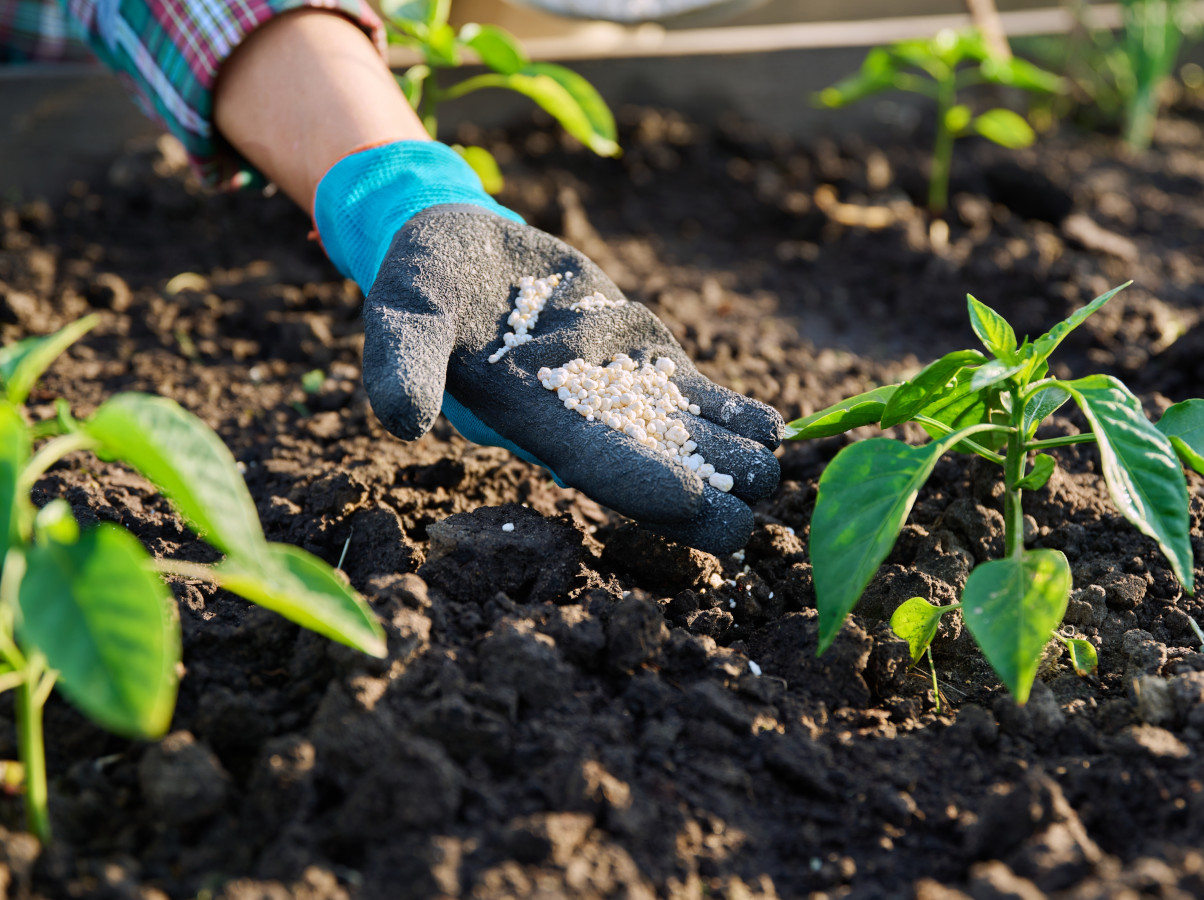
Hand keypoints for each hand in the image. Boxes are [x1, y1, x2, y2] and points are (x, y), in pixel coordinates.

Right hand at [362, 204, 781, 553]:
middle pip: (656, 467)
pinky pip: (693, 396)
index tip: (711, 511)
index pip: (601, 467)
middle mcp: (582, 418)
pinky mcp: (639, 357)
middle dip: (712, 490)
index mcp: (531, 420)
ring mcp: (618, 389)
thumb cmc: (422, 281)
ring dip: (733, 455)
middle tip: (766, 502)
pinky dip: (732, 413)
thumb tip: (400, 422)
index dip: (655, 490)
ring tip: (783, 465)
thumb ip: (401, 364)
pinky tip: (777, 431)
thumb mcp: (402, 312)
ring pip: (686, 436)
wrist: (455, 244)